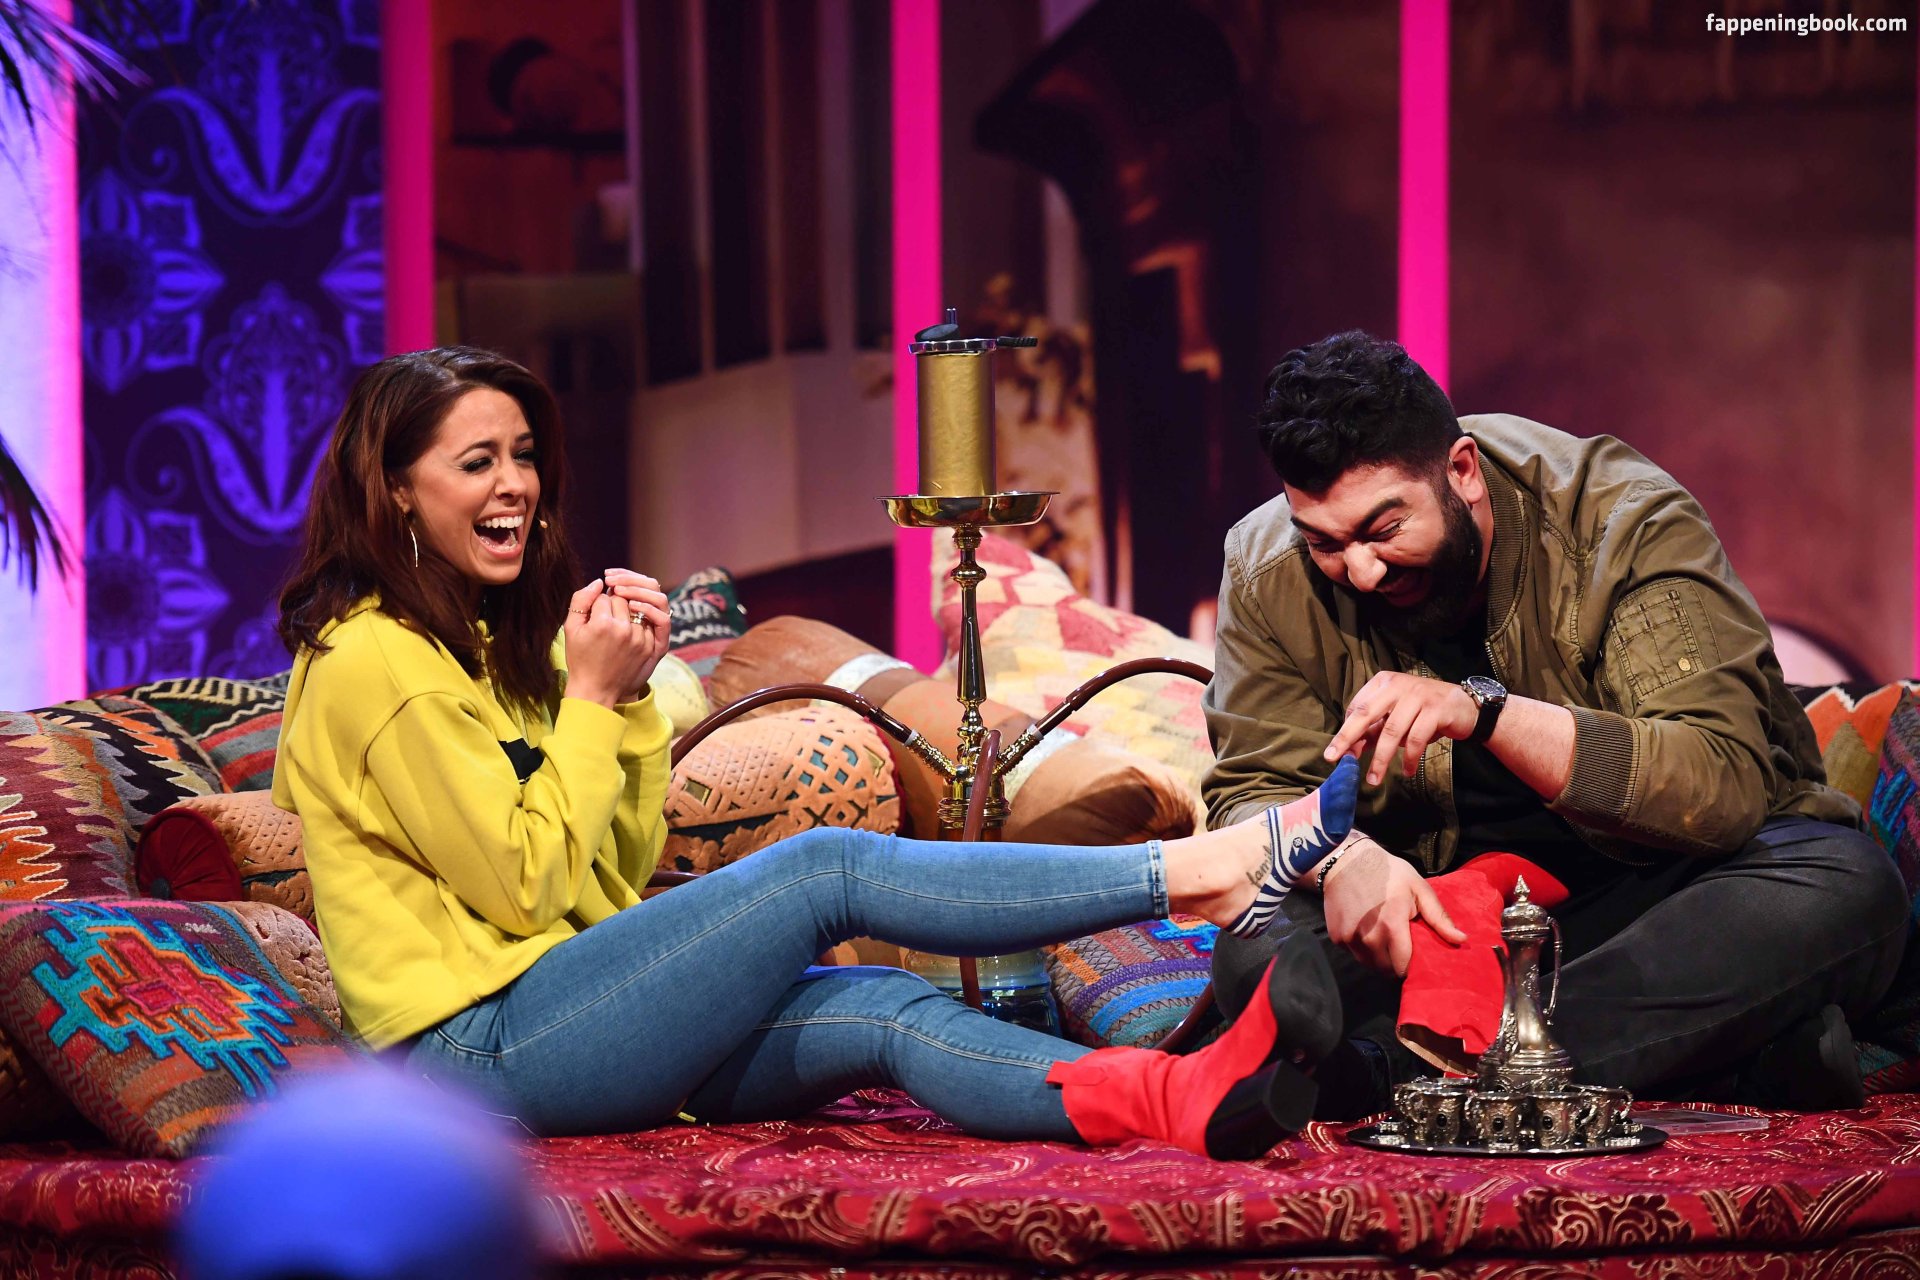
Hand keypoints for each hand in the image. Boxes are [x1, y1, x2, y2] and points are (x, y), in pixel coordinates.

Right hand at [562, 575, 664, 707]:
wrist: (595, 689)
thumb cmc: (579, 658)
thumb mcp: (571, 628)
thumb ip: (581, 600)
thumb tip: (598, 582)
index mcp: (603, 624)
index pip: (605, 596)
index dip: (596, 604)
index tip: (592, 618)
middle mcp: (624, 630)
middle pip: (622, 600)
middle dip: (613, 606)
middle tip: (604, 622)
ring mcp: (639, 639)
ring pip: (636, 610)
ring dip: (626, 614)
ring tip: (615, 630)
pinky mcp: (649, 647)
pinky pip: (647, 623)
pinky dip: (638, 625)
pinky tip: (626, 636)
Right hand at [1320, 838, 1466, 975]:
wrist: (1346, 860)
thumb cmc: (1388, 872)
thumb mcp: (1418, 888)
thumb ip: (1438, 917)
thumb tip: (1462, 939)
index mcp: (1392, 927)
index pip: (1404, 967)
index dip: (1412, 964)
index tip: (1416, 954)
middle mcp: (1368, 938)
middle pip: (1386, 970)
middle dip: (1396, 962)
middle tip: (1400, 945)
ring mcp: (1349, 938)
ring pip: (1369, 964)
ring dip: (1379, 958)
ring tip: (1384, 938)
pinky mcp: (1336, 937)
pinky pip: (1355, 953)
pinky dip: (1362, 948)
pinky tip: (1366, 929)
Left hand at [1324, 670, 1480, 786]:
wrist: (1466, 707)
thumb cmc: (1425, 712)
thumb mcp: (1396, 717)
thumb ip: (1373, 731)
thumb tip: (1349, 750)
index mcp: (1384, 683)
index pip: (1357, 708)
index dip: (1346, 732)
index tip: (1337, 754)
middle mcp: (1398, 685)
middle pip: (1366, 713)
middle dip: (1348, 738)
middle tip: (1335, 759)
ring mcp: (1418, 695)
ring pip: (1391, 731)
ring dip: (1381, 759)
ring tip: (1374, 779)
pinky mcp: (1436, 709)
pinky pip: (1416, 738)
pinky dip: (1409, 758)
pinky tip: (1406, 770)